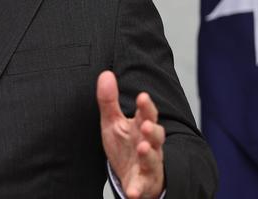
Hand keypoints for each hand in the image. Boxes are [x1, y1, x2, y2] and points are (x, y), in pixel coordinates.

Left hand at [97, 71, 164, 198]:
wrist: (130, 176)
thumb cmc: (124, 146)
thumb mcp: (112, 122)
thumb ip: (109, 100)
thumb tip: (106, 73)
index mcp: (140, 128)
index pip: (146, 114)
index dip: (146, 106)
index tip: (142, 96)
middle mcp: (148, 145)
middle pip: (156, 136)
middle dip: (153, 130)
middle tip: (146, 124)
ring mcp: (149, 165)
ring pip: (153, 160)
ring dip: (149, 155)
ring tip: (142, 148)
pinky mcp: (143, 184)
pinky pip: (142, 187)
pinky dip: (137, 189)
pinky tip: (132, 192)